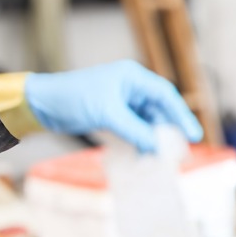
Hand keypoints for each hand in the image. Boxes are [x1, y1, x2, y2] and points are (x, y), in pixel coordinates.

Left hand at [23, 61, 203, 151]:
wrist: (42, 105)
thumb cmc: (72, 99)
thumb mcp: (107, 114)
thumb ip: (134, 130)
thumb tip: (156, 147)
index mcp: (131, 77)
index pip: (165, 95)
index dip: (181, 115)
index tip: (193, 135)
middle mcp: (129, 87)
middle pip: (157, 110)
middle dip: (166, 131)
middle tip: (176, 152)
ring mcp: (119, 102)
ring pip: (144, 122)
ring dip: (150, 139)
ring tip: (155, 159)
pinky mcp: (110, 115)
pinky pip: (131, 129)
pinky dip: (137, 141)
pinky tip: (140, 156)